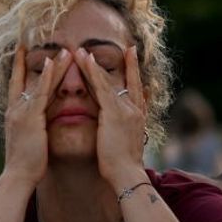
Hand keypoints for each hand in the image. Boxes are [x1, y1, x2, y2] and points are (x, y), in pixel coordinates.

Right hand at [1, 44, 70, 187]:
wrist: (18, 176)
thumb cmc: (24, 164)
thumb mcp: (28, 140)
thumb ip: (32, 127)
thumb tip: (38, 123)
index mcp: (14, 114)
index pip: (17, 85)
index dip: (19, 67)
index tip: (22, 50)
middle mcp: (16, 109)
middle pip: (27, 78)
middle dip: (34, 60)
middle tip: (38, 40)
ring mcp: (22, 112)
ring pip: (39, 83)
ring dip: (52, 65)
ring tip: (64, 50)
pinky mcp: (31, 118)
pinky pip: (42, 93)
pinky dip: (48, 77)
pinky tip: (54, 63)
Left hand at [75, 46, 146, 187]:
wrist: (127, 175)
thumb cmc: (123, 166)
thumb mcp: (126, 144)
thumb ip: (122, 131)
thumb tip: (118, 128)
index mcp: (138, 116)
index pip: (136, 88)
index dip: (135, 71)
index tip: (134, 54)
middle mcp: (134, 109)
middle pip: (125, 80)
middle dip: (125, 63)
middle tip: (123, 46)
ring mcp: (125, 109)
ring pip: (107, 81)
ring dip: (94, 65)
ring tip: (82, 51)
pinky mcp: (114, 113)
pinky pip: (101, 87)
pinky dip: (93, 72)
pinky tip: (85, 60)